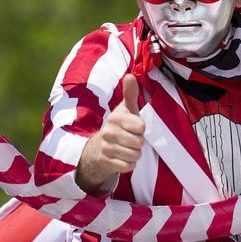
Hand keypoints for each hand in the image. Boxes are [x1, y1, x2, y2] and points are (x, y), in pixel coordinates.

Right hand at [76, 74, 145, 194]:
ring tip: (126, 148)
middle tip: (130, 139)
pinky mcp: (107, 162)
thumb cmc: (119, 126)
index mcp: (115, 117)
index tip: (133, 127)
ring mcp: (107, 147)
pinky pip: (128, 166)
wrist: (99, 148)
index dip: (141, 129)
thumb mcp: (126, 109)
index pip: (141, 126)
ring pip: (135, 155)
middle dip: (138, 142)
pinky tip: (122, 157)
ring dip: (135, 154)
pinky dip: (129, 164)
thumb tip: (131, 75)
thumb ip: (130, 93)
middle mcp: (109, 132)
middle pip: (139, 142)